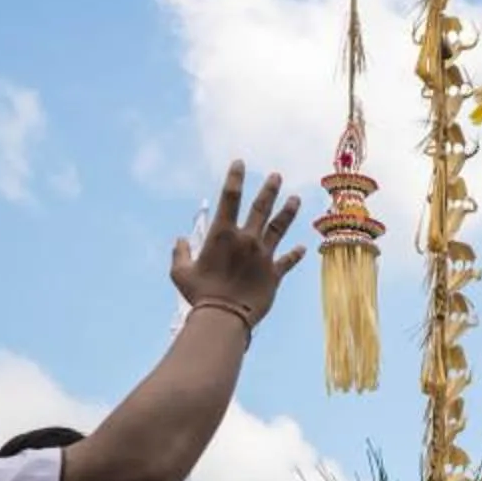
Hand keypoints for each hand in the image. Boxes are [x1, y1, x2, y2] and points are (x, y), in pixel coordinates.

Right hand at [169, 161, 304, 324]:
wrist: (225, 317)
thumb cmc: (199, 295)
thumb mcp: (180, 273)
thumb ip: (179, 253)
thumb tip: (179, 240)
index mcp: (222, 234)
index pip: (230, 197)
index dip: (235, 177)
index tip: (240, 163)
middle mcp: (246, 239)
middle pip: (261, 207)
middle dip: (269, 189)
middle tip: (277, 176)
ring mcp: (263, 256)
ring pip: (279, 228)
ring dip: (288, 212)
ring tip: (296, 199)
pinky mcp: (274, 274)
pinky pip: (287, 261)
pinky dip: (295, 254)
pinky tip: (302, 248)